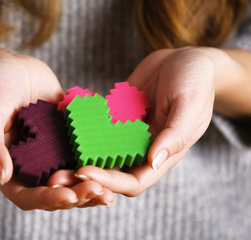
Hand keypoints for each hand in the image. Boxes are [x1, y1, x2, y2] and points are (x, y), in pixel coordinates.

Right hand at [0, 49, 112, 209]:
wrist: (12, 66)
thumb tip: (2, 177)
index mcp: (9, 167)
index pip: (27, 195)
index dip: (48, 199)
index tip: (69, 196)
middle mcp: (32, 165)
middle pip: (55, 191)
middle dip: (77, 196)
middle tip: (99, 192)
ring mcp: (52, 152)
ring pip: (73, 177)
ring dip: (91, 184)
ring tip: (111, 188)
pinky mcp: (69, 138)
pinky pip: (84, 152)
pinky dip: (98, 160)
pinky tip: (116, 160)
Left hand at [52, 47, 215, 197]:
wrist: (187, 60)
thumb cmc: (196, 83)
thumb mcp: (189, 106)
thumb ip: (174, 135)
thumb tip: (153, 162)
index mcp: (162, 154)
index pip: (133, 181)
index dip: (109, 181)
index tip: (84, 172)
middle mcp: (142, 148)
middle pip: (112, 172)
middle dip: (87, 177)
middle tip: (58, 175)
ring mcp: (128, 133)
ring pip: (100, 152)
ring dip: (78, 157)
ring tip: (54, 156)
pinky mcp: (118, 116)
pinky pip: (97, 126)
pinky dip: (82, 127)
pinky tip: (63, 122)